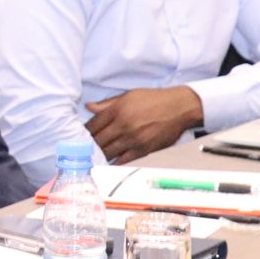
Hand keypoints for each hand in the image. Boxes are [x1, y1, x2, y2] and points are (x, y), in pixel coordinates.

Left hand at [84, 86, 203, 165]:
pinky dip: (113, 162)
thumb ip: (107, 103)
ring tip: (94, 154)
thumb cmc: (154, 100)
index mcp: (118, 110)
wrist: (179, 108)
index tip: (80, 134)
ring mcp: (133, 140)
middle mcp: (124, 125)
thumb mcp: (129, 95)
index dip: (84, 131)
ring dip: (99, 154)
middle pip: (98, 140)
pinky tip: (107, 162)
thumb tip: (88, 107)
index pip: (93, 124)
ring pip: (108, 152)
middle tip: (84, 146)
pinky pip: (123, 160)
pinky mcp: (143, 150)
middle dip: (89, 143)